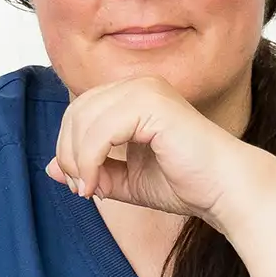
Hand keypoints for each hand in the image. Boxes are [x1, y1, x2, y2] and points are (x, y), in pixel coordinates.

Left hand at [46, 75, 275, 233]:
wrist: (226, 190)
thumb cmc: (186, 183)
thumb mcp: (128, 179)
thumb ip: (92, 170)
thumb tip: (49, 168)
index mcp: (133, 96)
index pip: (80, 111)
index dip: (69, 148)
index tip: (82, 185)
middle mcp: (139, 85)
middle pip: (76, 111)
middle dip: (68, 153)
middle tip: (82, 188)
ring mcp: (147, 90)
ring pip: (84, 118)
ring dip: (77, 159)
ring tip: (89, 188)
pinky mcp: (153, 104)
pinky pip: (101, 128)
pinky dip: (89, 158)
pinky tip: (96, 183)